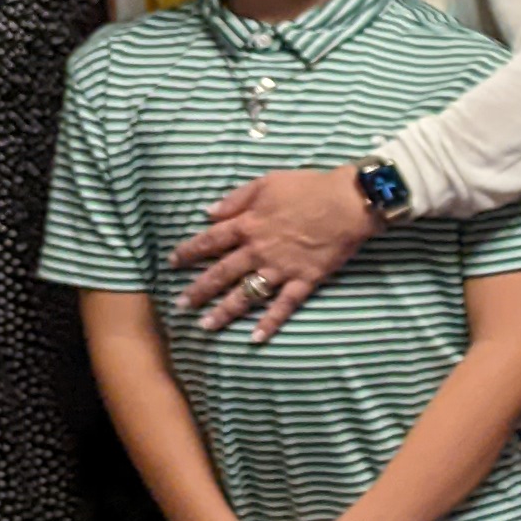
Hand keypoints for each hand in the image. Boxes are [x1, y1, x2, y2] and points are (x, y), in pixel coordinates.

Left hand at [175, 167, 377, 338]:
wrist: (348, 202)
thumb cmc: (309, 187)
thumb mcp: (266, 182)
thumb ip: (236, 198)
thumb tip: (209, 212)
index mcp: (247, 224)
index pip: (210, 240)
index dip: (190, 252)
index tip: (173, 263)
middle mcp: (258, 250)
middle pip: (221, 273)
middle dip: (198, 290)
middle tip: (180, 306)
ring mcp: (280, 268)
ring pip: (246, 293)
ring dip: (224, 311)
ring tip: (206, 326)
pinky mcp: (304, 280)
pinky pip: (284, 305)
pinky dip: (270, 322)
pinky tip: (256, 338)